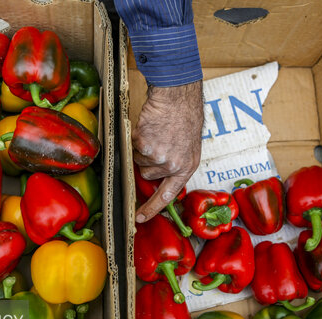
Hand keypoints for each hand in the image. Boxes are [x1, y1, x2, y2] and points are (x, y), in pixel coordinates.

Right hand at [133, 81, 203, 222]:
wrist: (178, 96)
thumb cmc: (184, 117)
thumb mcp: (188, 146)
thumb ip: (176, 163)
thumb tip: (160, 177)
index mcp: (186, 167)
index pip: (167, 195)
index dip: (152, 208)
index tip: (139, 218)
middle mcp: (172, 165)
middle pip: (148, 174)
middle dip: (148, 160)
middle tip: (158, 142)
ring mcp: (157, 155)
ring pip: (138, 160)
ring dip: (142, 148)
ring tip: (156, 132)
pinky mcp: (144, 144)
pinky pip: (132, 147)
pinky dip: (137, 137)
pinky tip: (149, 126)